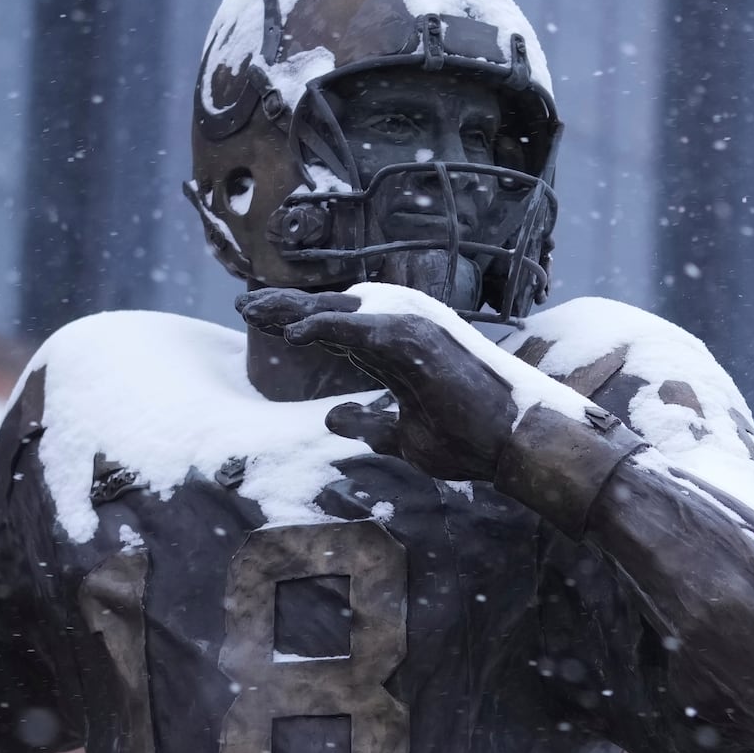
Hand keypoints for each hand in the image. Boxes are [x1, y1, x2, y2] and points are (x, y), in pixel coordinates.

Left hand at [237, 287, 518, 481]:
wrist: (510, 444)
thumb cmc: (466, 438)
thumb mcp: (402, 435)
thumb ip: (368, 423)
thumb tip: (331, 418)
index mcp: (398, 348)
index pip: (337, 330)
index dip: (298, 323)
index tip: (259, 323)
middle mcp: (402, 329)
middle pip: (331, 312)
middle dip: (285, 308)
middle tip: (244, 308)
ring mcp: (410, 329)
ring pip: (339, 312)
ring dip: (294, 310)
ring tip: (253, 312)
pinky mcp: (415, 340)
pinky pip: (358, 328)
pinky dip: (324, 327)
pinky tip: (293, 333)